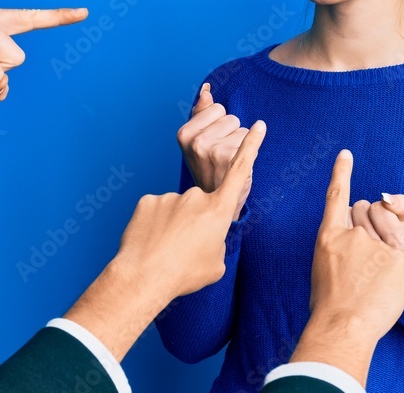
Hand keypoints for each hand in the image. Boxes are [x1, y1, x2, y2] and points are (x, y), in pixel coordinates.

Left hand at [65, 121, 266, 361]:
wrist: (143, 277)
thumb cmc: (184, 274)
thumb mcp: (216, 263)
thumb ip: (218, 241)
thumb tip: (210, 235)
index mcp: (218, 211)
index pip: (240, 172)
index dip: (251, 148)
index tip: (259, 126)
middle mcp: (196, 197)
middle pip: (201, 204)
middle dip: (196, 221)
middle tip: (185, 247)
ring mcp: (170, 197)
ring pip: (177, 208)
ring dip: (174, 225)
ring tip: (166, 248)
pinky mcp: (148, 201)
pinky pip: (156, 209)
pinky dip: (155, 223)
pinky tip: (151, 241)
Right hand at [176, 83, 250, 219]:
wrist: (217, 204)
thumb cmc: (210, 170)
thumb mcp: (198, 141)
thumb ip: (202, 113)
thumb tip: (207, 89)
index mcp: (184, 134)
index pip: (217, 109)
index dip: (219, 125)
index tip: (212, 145)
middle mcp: (196, 142)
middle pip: (231, 118)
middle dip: (230, 135)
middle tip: (222, 157)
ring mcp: (213, 151)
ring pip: (242, 130)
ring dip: (241, 145)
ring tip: (230, 163)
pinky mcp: (231, 159)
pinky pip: (251, 137)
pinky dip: (257, 137)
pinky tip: (260, 129)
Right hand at [291, 150, 403, 386]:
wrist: (343, 327)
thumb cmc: (331, 303)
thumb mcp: (326, 266)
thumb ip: (346, 244)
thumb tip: (369, 237)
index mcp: (329, 236)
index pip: (337, 196)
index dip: (342, 173)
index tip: (346, 154)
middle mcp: (353, 234)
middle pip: (369, 210)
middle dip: (372, 222)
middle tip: (364, 257)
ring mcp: (377, 245)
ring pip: (390, 228)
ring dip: (386, 240)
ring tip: (373, 275)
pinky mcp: (398, 260)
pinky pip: (401, 257)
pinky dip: (395, 273)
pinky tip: (382, 290)